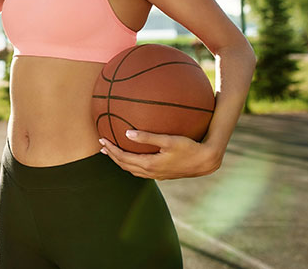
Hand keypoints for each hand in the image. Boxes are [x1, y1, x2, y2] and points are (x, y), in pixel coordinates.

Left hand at [97, 130, 221, 179]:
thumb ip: (148, 137)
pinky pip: (141, 171)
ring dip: (121, 161)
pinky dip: (132, 164)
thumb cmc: (189, 147)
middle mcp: (151, 172)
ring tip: (113, 152)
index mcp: (149, 164)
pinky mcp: (163, 174)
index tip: (101, 140)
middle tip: (102, 146)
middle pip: (125, 166)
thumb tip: (127, 133)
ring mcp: (157, 175)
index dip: (111, 150)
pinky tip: (134, 156)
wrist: (206, 161)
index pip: (123, 159)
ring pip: (133, 170)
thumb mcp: (169, 140)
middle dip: (112, 156)